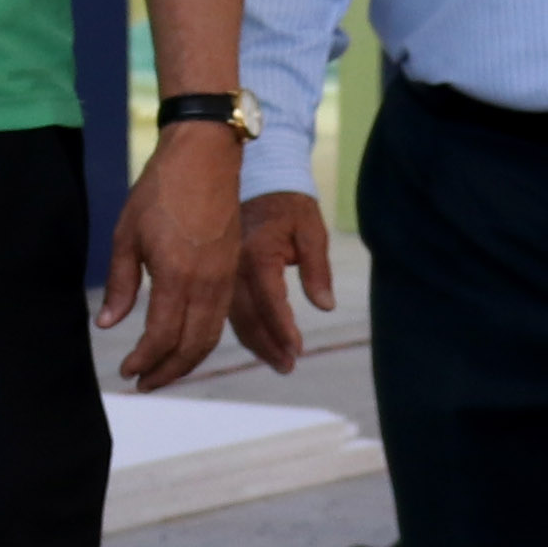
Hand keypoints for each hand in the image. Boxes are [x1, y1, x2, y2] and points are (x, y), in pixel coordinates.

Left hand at [101, 122, 244, 385]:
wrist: (206, 157)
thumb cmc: (160, 190)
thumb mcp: (127, 235)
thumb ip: (120, 284)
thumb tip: (107, 324)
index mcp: (176, 275)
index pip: (161, 337)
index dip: (143, 361)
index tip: (126, 371)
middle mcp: (206, 284)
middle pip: (191, 347)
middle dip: (166, 372)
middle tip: (142, 383)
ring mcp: (224, 278)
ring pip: (210, 337)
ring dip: (186, 362)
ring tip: (161, 372)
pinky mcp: (232, 270)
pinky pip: (220, 318)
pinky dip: (202, 340)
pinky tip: (184, 344)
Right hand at [226, 190, 335, 376]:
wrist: (258, 179)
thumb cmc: (290, 206)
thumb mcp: (311, 230)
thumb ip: (318, 269)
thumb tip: (325, 306)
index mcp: (257, 254)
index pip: (270, 301)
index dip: (283, 329)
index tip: (298, 351)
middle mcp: (233, 267)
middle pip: (248, 317)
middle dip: (269, 345)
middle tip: (289, 367)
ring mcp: (223, 271)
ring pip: (235, 318)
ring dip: (256, 343)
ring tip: (279, 363)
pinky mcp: (221, 274)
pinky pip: (229, 309)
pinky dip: (244, 329)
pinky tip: (259, 344)